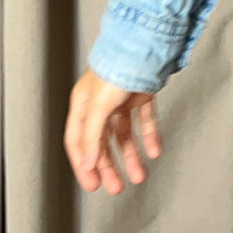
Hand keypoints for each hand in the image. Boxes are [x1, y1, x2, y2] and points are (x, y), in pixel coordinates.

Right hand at [64, 68, 162, 194]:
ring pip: (124, 135)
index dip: (84, 165)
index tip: (93, 185)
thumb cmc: (116, 68)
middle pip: (102, 143)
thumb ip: (92, 136)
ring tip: (140, 175)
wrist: (145, 45)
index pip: (78, 143)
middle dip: (109, 167)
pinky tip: (154, 151)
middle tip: (117, 187)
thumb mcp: (99, 105)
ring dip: (131, 157)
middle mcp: (101, 104)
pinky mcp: (142, 95)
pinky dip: (150, 138)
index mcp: (83, 105)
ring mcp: (122, 100)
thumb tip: (88, 164)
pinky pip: (145, 122)